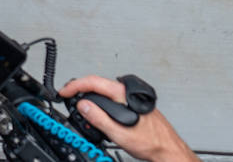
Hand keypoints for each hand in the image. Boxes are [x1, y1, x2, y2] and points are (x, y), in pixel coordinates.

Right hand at [59, 77, 196, 161]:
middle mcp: (128, 93)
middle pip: (97, 84)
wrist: (169, 150)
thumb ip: (99, 119)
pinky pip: (112, 98)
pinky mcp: (133, 104)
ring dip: (90, 96)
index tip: (63, 92)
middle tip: (67, 98)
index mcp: (123, 95)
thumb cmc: (152, 143)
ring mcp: (131, 97)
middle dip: (79, 89)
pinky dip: (100, 101)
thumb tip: (83, 105)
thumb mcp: (120, 134)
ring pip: (105, 91)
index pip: (93, 82)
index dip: (74, 86)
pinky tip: (98, 111)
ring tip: (80, 105)